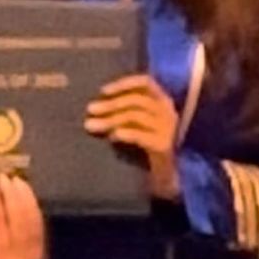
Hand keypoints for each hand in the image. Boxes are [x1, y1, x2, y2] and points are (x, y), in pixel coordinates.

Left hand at [0, 175, 43, 258]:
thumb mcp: (15, 246)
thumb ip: (17, 223)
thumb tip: (12, 189)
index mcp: (35, 253)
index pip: (35, 221)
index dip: (28, 199)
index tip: (20, 180)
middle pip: (20, 223)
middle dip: (12, 197)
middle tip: (4, 177)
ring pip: (3, 227)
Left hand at [84, 73, 179, 199]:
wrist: (167, 176)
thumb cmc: (148, 145)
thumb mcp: (138, 123)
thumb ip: (124, 110)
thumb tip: (95, 105)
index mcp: (162, 101)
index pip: (145, 82)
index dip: (124, 83)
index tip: (103, 91)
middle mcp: (168, 111)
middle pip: (137, 100)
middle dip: (111, 104)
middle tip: (90, 110)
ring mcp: (168, 129)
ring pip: (136, 116)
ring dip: (111, 119)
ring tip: (93, 126)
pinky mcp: (164, 146)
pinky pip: (141, 136)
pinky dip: (125, 133)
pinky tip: (112, 137)